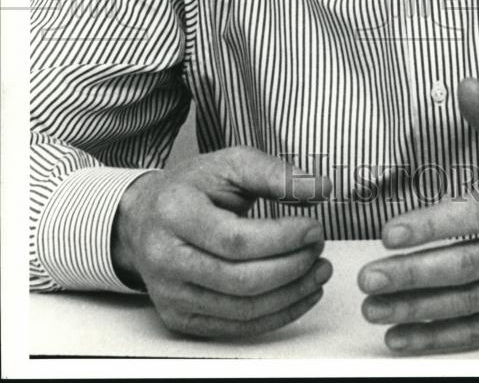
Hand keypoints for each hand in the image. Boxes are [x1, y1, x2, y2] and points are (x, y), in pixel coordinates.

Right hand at [111, 147, 332, 337]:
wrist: (145, 217)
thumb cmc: (192, 187)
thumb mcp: (231, 163)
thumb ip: (276, 174)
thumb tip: (321, 188)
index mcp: (175, 212)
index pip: (235, 239)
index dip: (282, 238)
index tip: (314, 228)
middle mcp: (165, 258)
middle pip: (240, 279)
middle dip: (291, 267)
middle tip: (319, 248)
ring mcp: (169, 294)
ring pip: (241, 309)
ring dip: (291, 294)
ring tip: (318, 270)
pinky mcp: (179, 318)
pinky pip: (235, 326)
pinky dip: (276, 314)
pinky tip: (299, 293)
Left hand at [358, 78, 478, 353]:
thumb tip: (462, 85)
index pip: (475, 216)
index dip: (431, 225)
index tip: (389, 233)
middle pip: (466, 266)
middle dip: (412, 275)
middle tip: (368, 277)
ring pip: (468, 303)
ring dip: (416, 309)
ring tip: (373, 307)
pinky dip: (440, 337)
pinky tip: (402, 335)